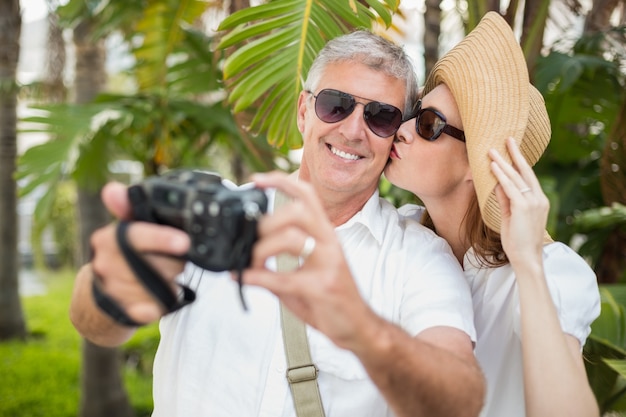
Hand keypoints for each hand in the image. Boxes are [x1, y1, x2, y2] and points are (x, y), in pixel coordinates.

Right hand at [90, 182, 190, 323]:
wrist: (99, 298)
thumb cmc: (121, 258)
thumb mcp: (126, 231)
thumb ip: (127, 209)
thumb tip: (112, 189)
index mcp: (108, 238)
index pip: (136, 235)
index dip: (161, 239)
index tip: (183, 241)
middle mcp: (105, 263)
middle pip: (155, 264)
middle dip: (174, 264)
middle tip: (178, 264)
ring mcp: (111, 288)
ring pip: (156, 287)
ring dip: (170, 284)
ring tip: (168, 279)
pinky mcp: (119, 311)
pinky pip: (144, 310)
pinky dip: (154, 307)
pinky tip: (157, 304)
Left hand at [240, 171, 375, 349]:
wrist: (358, 328)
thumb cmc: (329, 299)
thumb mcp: (304, 274)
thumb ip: (276, 264)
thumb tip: (239, 261)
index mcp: (325, 234)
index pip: (307, 195)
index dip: (281, 182)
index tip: (255, 181)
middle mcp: (329, 243)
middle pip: (298, 211)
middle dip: (267, 221)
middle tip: (250, 237)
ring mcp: (329, 264)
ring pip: (292, 237)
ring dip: (262, 248)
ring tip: (251, 260)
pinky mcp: (323, 288)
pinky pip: (284, 277)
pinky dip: (258, 277)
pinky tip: (244, 278)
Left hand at [489, 138, 548, 265]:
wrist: (527, 258)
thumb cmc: (518, 240)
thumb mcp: (511, 216)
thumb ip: (506, 199)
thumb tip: (497, 183)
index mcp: (538, 200)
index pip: (528, 177)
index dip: (519, 162)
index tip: (512, 150)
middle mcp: (539, 198)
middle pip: (525, 171)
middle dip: (515, 154)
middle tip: (507, 138)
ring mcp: (533, 202)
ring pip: (516, 177)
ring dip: (503, 162)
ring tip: (492, 150)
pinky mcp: (524, 207)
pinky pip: (510, 187)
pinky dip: (501, 176)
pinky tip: (493, 166)